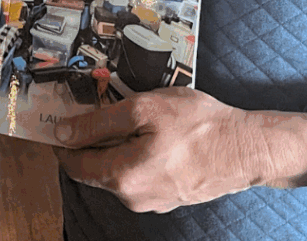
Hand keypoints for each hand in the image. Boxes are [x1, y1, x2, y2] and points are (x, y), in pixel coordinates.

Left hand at [54, 87, 306, 213]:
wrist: (246, 149)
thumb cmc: (197, 124)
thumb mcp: (144, 108)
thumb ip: (100, 122)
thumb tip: (64, 132)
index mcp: (122, 177)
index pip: (74, 163)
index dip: (63, 139)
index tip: (59, 116)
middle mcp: (133, 198)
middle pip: (95, 167)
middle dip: (90, 139)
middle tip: (94, 105)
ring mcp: (152, 201)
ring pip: (117, 170)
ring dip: (114, 144)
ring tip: (127, 114)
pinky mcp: (169, 196)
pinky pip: (138, 174)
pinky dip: (134, 153)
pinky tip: (150, 131)